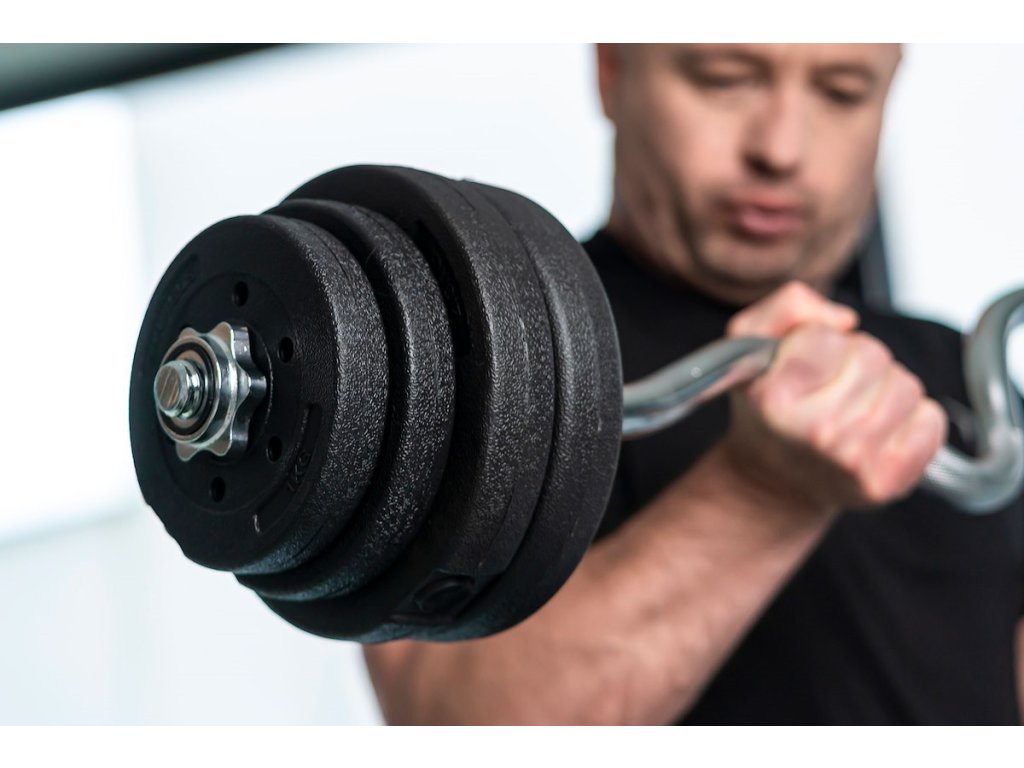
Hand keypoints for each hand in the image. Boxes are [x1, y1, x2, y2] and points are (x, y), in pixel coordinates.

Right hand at [720, 282, 947, 512]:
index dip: (817, 342)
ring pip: (905, 386)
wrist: (771, 482)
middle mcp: (816, 432)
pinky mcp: (887, 480)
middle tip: (830, 388)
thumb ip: (787, 306)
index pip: (826, 337)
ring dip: (884, 391)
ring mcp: (854, 460)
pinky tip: (877, 433)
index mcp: (775, 398)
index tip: (804, 364)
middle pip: (872, 356)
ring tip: (852, 410)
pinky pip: (930, 421)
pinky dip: (910, 421)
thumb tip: (843, 320)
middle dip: (855, 363)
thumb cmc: (766, 412)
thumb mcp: (749, 344)